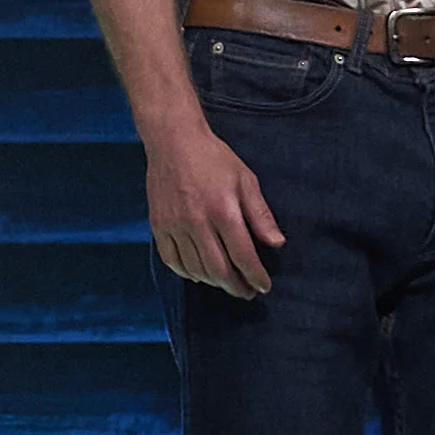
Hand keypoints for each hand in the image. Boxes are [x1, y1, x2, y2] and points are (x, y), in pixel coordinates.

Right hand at [137, 111, 283, 300]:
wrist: (173, 141)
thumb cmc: (214, 158)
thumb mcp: (245, 180)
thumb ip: (260, 214)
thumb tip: (276, 243)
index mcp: (223, 210)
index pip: (243, 255)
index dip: (255, 276)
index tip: (264, 286)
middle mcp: (197, 222)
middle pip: (218, 270)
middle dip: (236, 287)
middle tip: (247, 292)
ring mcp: (174, 226)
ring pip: (196, 269)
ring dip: (214, 282)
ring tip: (227, 283)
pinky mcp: (158, 226)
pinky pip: (172, 261)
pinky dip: (187, 273)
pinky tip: (199, 273)